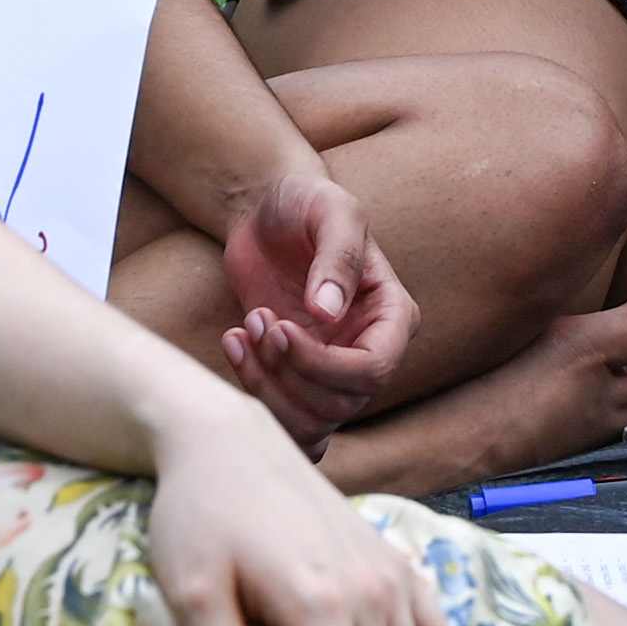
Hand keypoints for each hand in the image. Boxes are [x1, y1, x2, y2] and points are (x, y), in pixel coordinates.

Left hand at [213, 164, 419, 437]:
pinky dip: (256, 397)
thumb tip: (328, 314)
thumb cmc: (306, 203)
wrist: (265, 212)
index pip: (372, 370)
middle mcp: (368, 351)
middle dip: (286, 371)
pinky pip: (286, 421)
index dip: (322, 364)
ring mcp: (332, 370)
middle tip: (257, 317)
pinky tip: (234, 346)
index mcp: (392, 316)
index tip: (280, 327)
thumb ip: (337, 256)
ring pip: (310, 422)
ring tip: (242, 329)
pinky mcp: (297, 377)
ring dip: (266, 385)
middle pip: (339, 404)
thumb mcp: (330, 210)